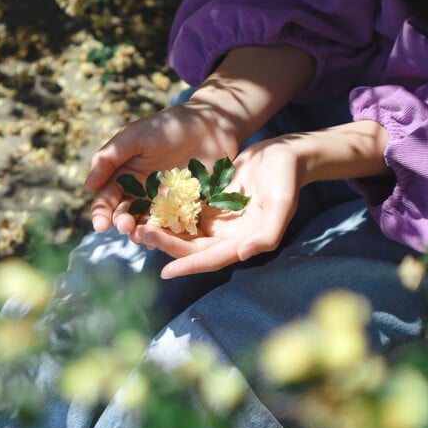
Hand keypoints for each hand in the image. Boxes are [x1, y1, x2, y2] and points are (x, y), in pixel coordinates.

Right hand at [84, 101, 238, 233]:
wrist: (208, 124)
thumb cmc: (167, 126)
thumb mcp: (134, 136)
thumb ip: (109, 158)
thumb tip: (87, 186)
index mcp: (122, 176)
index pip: (106, 199)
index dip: (100, 214)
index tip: (100, 225)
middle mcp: (139, 192)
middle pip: (124, 214)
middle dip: (121, 222)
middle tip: (125, 226)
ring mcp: (161, 202)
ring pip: (146, 223)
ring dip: (141, 232)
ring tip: (141, 236)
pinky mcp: (183, 207)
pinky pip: (172, 223)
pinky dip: (166, 232)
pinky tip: (164, 237)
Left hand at [132, 119, 389, 276]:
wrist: (285, 155)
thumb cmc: (287, 180)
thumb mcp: (282, 205)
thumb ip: (267, 234)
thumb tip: (243, 255)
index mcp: (243, 242)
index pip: (211, 259)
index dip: (189, 266)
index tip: (166, 272)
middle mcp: (227, 236)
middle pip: (192, 247)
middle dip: (167, 244)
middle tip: (143, 236)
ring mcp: (217, 219)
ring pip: (185, 230)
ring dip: (164, 230)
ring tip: (140, 225)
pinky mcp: (210, 201)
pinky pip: (185, 209)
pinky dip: (169, 209)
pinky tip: (150, 204)